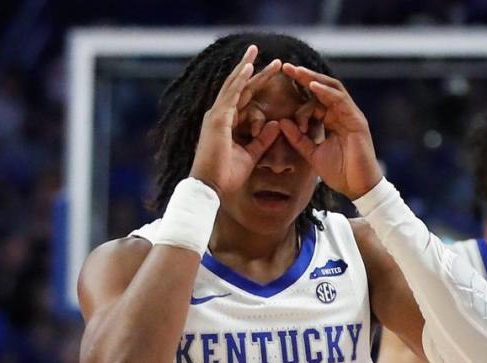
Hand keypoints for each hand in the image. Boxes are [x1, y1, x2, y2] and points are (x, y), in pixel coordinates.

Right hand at [190, 46, 284, 199]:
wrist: (210, 188)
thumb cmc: (226, 176)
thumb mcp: (251, 155)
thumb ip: (262, 139)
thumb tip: (276, 124)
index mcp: (226, 122)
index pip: (243, 98)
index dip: (256, 84)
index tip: (271, 72)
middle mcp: (219, 115)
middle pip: (239, 87)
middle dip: (252, 69)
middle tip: (265, 54)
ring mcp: (217, 115)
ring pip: (233, 86)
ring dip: (246, 67)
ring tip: (256, 51)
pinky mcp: (218, 120)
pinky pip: (231, 96)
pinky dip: (240, 81)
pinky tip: (249, 68)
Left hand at [278, 64, 381, 199]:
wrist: (358, 188)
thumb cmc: (340, 173)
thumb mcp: (313, 154)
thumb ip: (298, 139)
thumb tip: (282, 122)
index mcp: (331, 121)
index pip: (313, 101)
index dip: (297, 96)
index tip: (280, 92)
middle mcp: (341, 114)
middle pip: (322, 88)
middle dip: (304, 77)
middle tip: (286, 67)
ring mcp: (350, 115)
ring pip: (331, 89)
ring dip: (314, 79)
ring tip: (297, 72)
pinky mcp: (356, 120)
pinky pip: (340, 100)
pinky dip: (326, 92)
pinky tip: (312, 86)